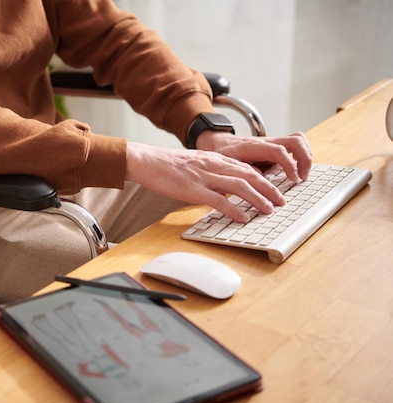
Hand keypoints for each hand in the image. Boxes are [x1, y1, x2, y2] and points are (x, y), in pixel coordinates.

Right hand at [125, 142, 286, 222]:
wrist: (148, 160)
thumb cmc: (168, 165)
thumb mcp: (196, 165)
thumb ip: (212, 173)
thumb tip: (225, 188)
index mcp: (215, 159)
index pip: (247, 168)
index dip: (265, 179)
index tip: (276, 190)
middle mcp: (214, 166)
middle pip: (250, 175)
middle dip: (269, 189)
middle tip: (281, 201)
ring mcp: (204, 177)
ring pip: (240, 186)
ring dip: (258, 198)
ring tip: (269, 209)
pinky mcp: (193, 189)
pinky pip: (218, 200)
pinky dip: (234, 209)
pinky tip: (243, 217)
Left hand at [196, 130, 311, 181]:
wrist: (219, 142)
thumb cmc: (223, 153)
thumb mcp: (227, 164)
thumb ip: (241, 171)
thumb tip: (257, 179)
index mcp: (255, 146)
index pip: (279, 151)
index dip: (289, 164)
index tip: (293, 179)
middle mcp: (267, 142)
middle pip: (296, 140)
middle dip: (305, 158)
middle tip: (303, 177)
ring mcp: (273, 143)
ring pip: (298, 140)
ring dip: (306, 156)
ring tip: (302, 175)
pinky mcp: (275, 148)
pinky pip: (294, 146)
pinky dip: (301, 157)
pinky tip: (297, 171)